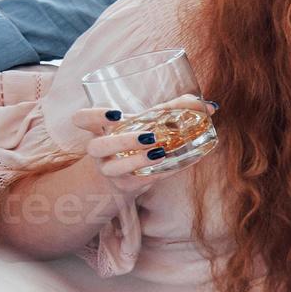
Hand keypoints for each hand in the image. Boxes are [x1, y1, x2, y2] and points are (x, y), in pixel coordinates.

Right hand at [71, 94, 216, 196]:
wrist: (121, 177)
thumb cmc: (135, 141)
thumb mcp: (146, 123)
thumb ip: (174, 110)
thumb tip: (210, 106)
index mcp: (100, 129)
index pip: (81, 119)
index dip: (92, 116)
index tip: (116, 113)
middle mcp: (100, 151)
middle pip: (97, 146)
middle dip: (122, 141)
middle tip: (150, 136)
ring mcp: (110, 170)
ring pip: (113, 168)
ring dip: (137, 160)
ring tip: (161, 152)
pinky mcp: (126, 186)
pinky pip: (140, 181)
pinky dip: (161, 172)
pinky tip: (178, 163)